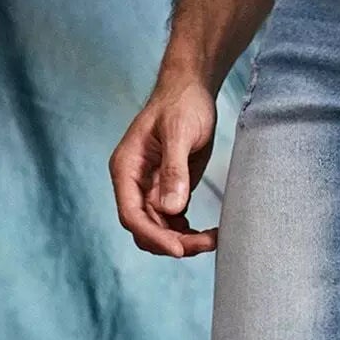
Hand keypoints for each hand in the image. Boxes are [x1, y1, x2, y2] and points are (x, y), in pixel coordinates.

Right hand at [109, 77, 217, 256]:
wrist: (191, 91)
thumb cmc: (182, 104)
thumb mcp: (179, 133)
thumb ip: (174, 170)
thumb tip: (170, 209)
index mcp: (126, 169)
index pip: (131, 214)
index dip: (153, 235)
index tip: (179, 249)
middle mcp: (134, 183)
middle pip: (145, 228)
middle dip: (172, 242)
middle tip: (206, 243)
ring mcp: (150, 189)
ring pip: (160, 230)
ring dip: (183, 241)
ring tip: (213, 239)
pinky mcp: (168, 191)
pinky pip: (173, 223)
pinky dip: (188, 233)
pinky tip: (209, 233)